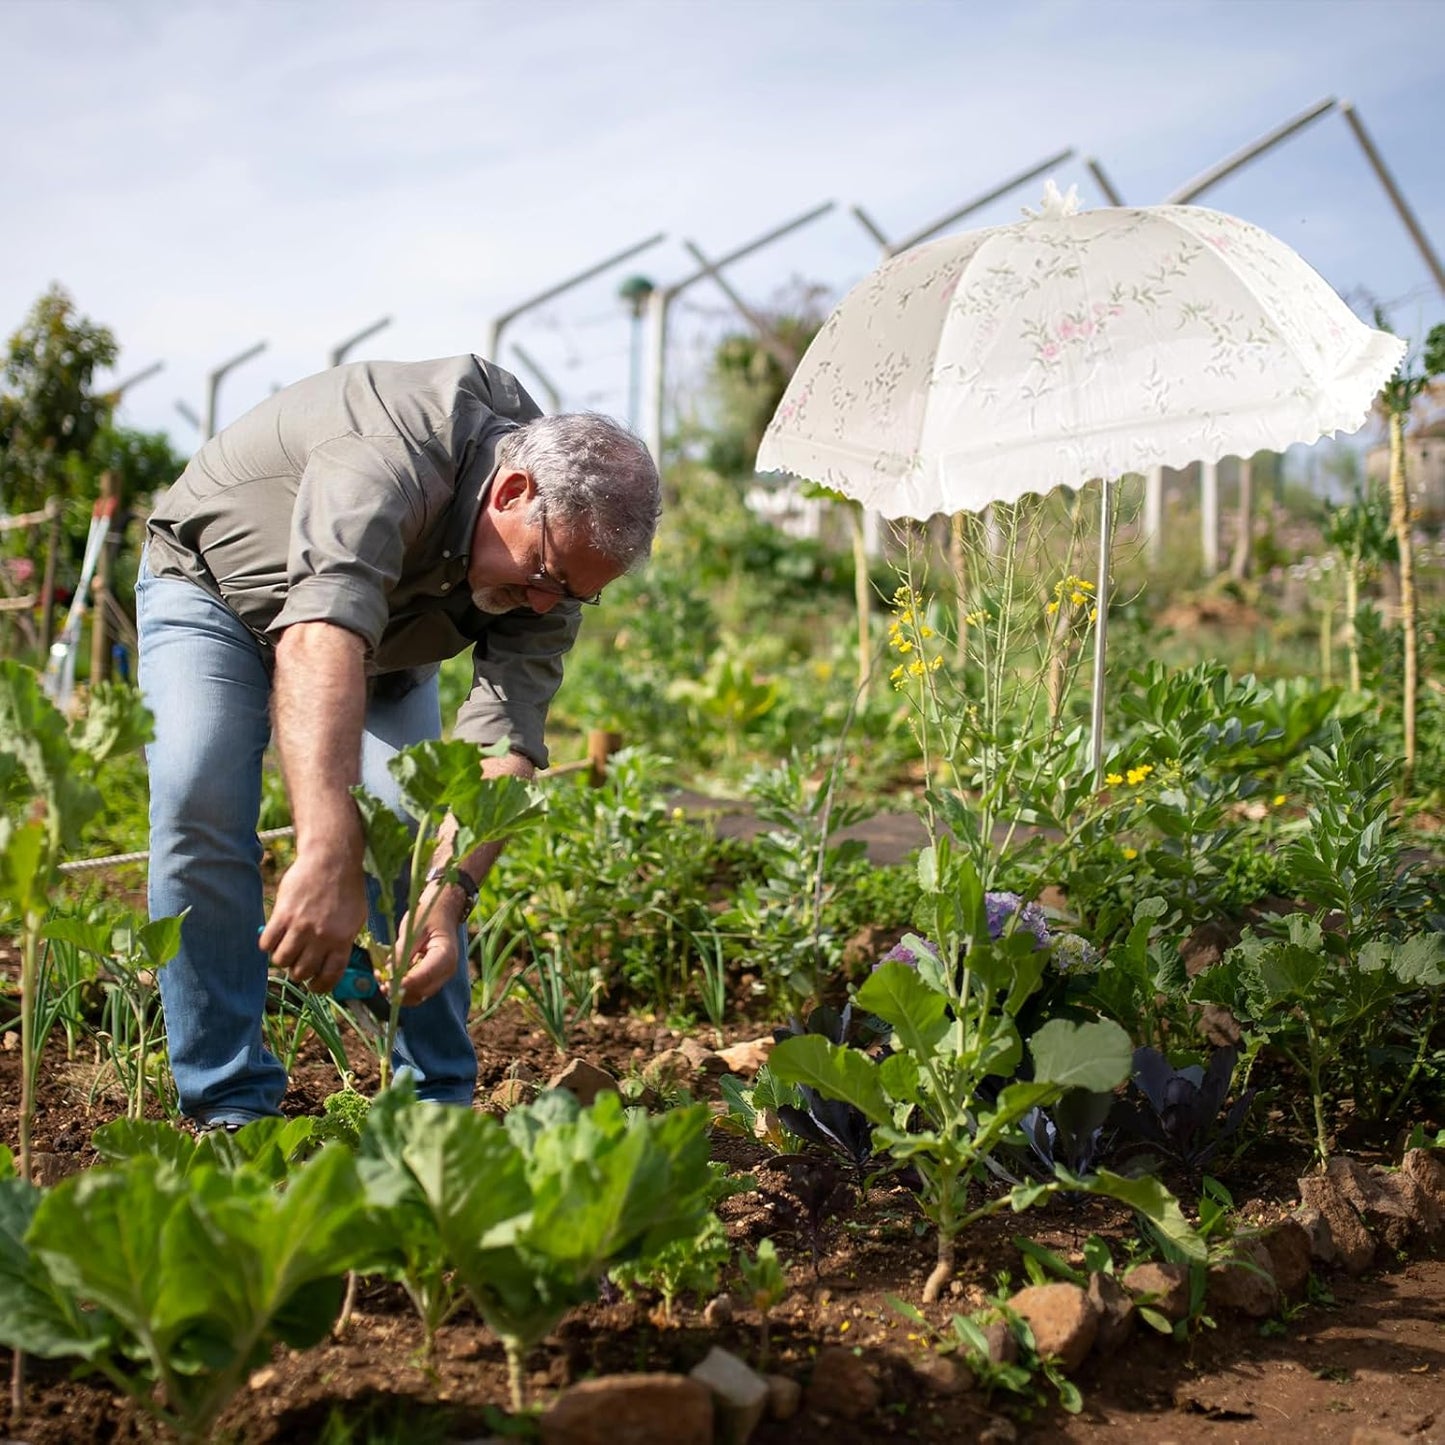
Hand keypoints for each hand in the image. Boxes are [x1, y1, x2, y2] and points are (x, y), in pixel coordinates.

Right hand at [260, 850, 367, 993]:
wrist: (332, 860)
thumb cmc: (347, 888)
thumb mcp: (357, 918)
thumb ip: (344, 942)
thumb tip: (333, 966)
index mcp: (342, 940)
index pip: (329, 976)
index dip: (320, 986)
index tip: (315, 985)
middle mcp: (321, 937)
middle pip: (301, 972)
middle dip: (299, 972)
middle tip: (299, 962)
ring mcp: (300, 926)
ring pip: (281, 961)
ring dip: (282, 959)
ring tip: (286, 949)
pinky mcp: (282, 914)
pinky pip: (266, 943)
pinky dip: (267, 945)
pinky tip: (274, 937)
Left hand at [386, 883, 465, 1004]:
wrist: (442, 911)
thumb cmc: (429, 914)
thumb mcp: (414, 928)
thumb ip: (403, 951)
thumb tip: (389, 972)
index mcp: (445, 954)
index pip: (426, 975)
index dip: (406, 982)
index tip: (388, 983)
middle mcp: (446, 970)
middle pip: (422, 991)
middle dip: (400, 990)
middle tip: (381, 983)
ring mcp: (439, 976)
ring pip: (418, 995)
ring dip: (398, 992)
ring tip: (381, 980)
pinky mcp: (431, 977)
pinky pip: (416, 989)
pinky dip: (401, 988)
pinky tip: (388, 978)